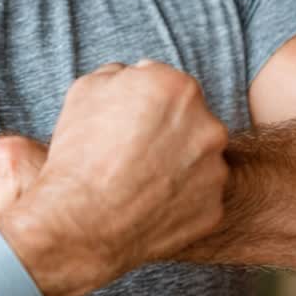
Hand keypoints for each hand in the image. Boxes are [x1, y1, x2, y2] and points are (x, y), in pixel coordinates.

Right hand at [3, 61, 229, 295]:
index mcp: (179, 88)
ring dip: (175, 164)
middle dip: (165, 131)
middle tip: (131, 151)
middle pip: (189, 120)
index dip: (142, 101)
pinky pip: (198, 198)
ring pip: (197, 159)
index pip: (166, 84)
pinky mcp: (213, 210)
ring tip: (137, 180)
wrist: (81, 222)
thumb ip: (120, 74)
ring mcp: (216, 171)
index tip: (124, 120)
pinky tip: (147, 204)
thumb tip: (134, 76)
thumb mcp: (86, 90)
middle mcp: (208, 126)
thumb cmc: (79, 154)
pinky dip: (178, 199)